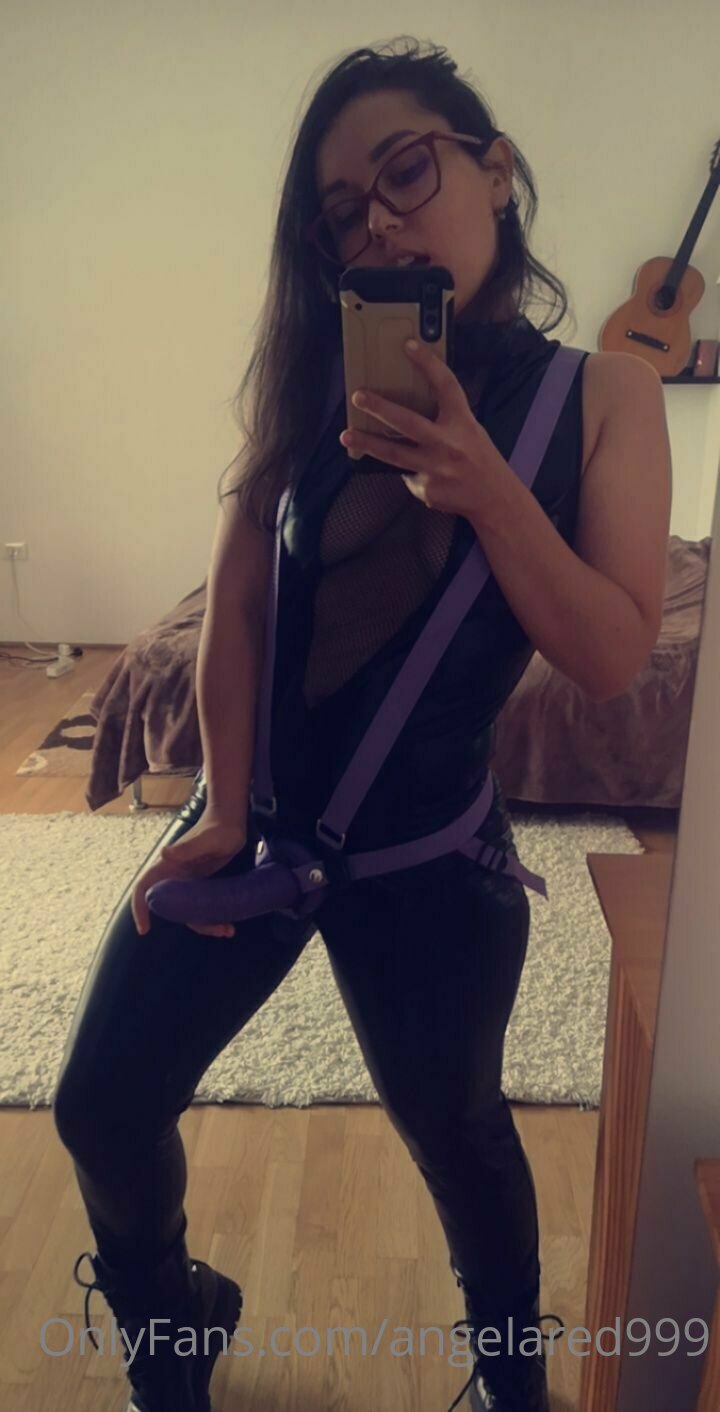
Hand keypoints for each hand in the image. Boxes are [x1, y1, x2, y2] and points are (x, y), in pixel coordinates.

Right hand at [131, 812, 247, 938]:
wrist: (230, 822)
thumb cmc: (217, 827)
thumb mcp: (205, 839)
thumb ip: (187, 847)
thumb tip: (163, 854)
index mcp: (168, 865)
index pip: (144, 887)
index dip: (140, 907)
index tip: (144, 928)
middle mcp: (174, 875)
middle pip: (171, 908)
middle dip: (192, 924)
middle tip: (216, 931)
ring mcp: (188, 881)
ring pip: (188, 910)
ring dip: (206, 924)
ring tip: (228, 929)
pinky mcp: (201, 883)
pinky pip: (200, 906)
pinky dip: (212, 917)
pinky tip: (228, 922)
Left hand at [339, 339, 505, 520]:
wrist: (495, 500)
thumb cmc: (480, 459)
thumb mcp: (470, 431)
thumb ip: (444, 419)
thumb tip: (406, 408)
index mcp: (463, 422)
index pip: (445, 386)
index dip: (427, 363)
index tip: (409, 344)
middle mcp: (449, 443)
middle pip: (408, 422)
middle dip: (379, 408)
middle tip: (358, 397)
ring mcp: (436, 469)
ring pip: (394, 454)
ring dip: (367, 443)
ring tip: (347, 435)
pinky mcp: (427, 489)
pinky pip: (408, 475)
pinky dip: (409, 471)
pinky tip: (421, 473)